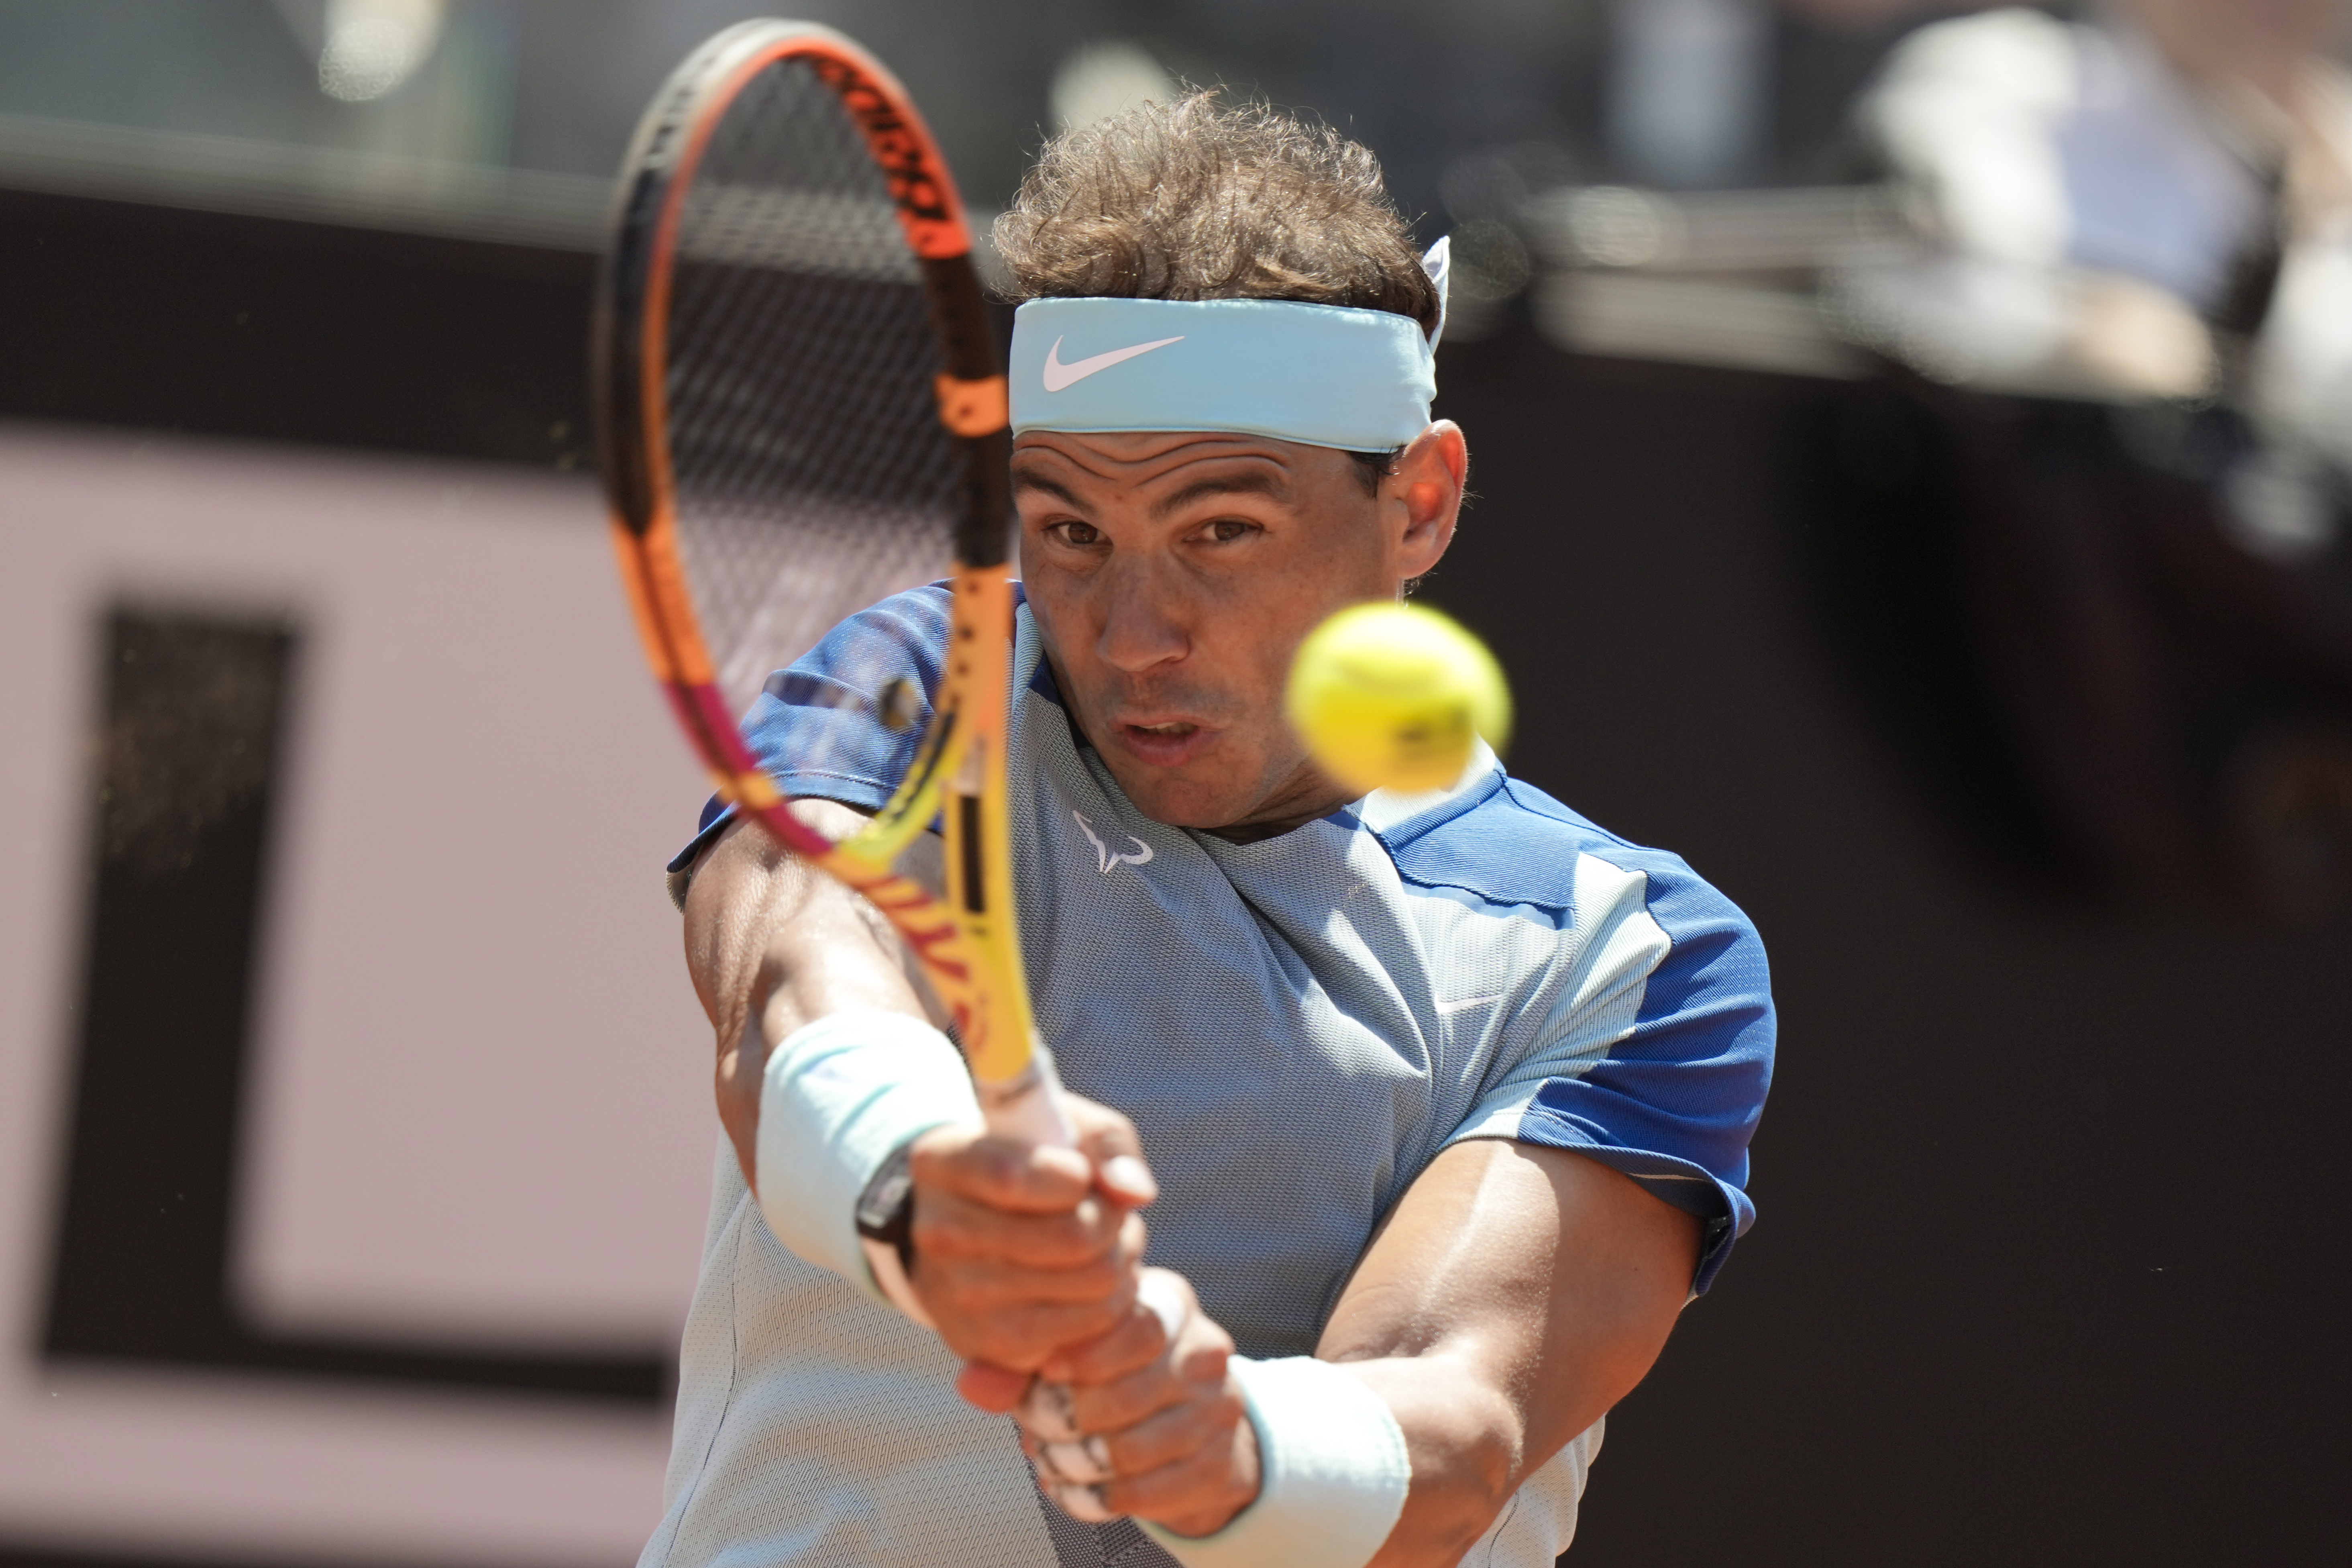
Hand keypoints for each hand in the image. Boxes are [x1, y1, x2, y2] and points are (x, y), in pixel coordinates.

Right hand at [907, 1091, 1156, 1373]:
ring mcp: (957, 1296)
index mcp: (941, 1163)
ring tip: (1104, 1245)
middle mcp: (937, 1233)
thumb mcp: (1062, 1125)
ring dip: (1120, 1262)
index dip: (1075, 1178)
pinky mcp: (988, 1345)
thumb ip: (1106, 1143)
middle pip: (1073, 1237)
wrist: (971, 1228)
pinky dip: (1109, 1305)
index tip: (1082, 1174)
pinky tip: (1089, 1282)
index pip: (1014, 1178)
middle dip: (1114, 1221)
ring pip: (1092, 1285)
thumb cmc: (1031, 1162)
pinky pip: (1087, 1331)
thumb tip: (1135, 1192)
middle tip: (1109, 1212)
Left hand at [1011, 1268, 1262, 1538]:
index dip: (1086, 1354)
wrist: (1191, 1432)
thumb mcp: (1070, 1357)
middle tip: (1037, 1434)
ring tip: (1053, 1462)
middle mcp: (1203, 1352)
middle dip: (1066, 1421)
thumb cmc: (1111, 1377)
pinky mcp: (1219, 1464)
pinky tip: (1080, 1489)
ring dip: (1078, 1465)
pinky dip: (1101, 1498)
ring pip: (1132, 1449)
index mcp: (1170, 1304)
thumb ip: (1018, 1366)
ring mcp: (1219, 1409)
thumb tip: (971, 1384)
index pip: (1137, 1325)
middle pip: (1128, 1393)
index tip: (1046, 1371)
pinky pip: (1147, 1492)